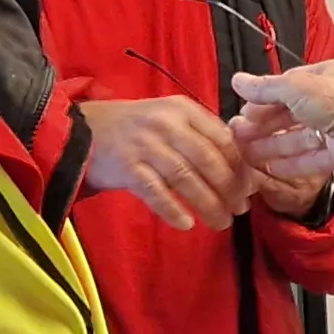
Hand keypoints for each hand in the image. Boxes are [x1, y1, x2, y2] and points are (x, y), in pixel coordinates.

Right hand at [83, 96, 244, 229]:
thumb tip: (241, 169)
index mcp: (183, 109)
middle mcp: (166, 124)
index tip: (251, 188)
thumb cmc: (136, 128)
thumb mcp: (170, 118)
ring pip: (186, 179)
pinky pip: (156, 193)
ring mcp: (146, 145)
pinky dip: (174, 210)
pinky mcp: (127, 168)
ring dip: (208, 204)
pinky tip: (187, 224)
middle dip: (230, 189)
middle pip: (209, 160)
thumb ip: (201, 136)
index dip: (241, 166)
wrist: (83, 130)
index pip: (223, 138)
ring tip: (221, 222)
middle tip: (240, 209)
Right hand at [230, 61, 333, 179]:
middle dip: (263, 124)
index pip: (288, 86)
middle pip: (291, 114)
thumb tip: (239, 81)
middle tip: (239, 134)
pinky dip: (290, 163)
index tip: (243, 110)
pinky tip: (269, 167)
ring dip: (271, 144)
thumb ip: (266, 88)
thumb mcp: (296, 88)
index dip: (264, 98)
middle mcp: (333, 102)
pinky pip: (310, 159)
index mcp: (326, 77)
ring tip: (246, 152)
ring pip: (298, 137)